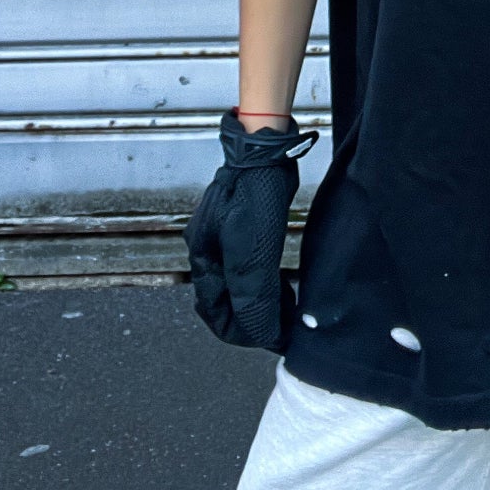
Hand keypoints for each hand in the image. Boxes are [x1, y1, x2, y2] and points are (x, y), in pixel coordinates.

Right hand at [184, 107, 318, 351]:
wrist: (264, 149)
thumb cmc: (255, 193)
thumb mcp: (252, 251)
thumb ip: (253, 294)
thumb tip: (261, 333)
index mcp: (203, 257)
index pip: (216, 313)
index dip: (242, 333)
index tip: (270, 340)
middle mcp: (207, 248)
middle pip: (224, 301)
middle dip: (250, 321)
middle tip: (282, 329)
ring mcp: (222, 234)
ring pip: (236, 284)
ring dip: (258, 303)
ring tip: (286, 311)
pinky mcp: (239, 224)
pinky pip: (247, 266)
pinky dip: (263, 283)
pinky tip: (281, 285)